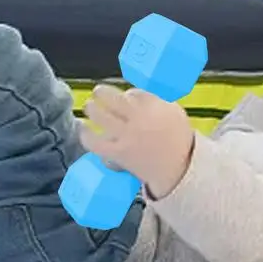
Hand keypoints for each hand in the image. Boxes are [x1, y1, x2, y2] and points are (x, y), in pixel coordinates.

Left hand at [80, 85, 194, 199]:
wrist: (177, 169)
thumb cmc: (178, 141)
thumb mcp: (175, 112)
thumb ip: (157, 100)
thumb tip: (135, 94)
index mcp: (154, 106)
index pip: (133, 93)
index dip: (128, 94)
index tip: (127, 96)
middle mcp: (138, 118)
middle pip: (112, 98)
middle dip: (101, 92)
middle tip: (98, 92)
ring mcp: (127, 136)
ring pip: (100, 116)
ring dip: (91, 108)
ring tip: (89, 106)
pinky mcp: (119, 153)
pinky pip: (95, 142)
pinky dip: (86, 135)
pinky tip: (83, 128)